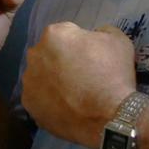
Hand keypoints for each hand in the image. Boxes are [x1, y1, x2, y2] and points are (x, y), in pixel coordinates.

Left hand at [21, 23, 136, 148]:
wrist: (108, 117)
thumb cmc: (113, 74)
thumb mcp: (119, 41)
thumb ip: (102, 32)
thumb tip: (93, 38)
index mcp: (54, 34)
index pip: (67, 34)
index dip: (81, 46)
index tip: (92, 58)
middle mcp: (35, 54)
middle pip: (49, 54)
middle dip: (62, 61)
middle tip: (82, 76)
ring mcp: (29, 81)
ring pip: (41, 76)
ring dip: (53, 81)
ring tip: (73, 95)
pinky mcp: (28, 104)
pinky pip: (39, 98)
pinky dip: (49, 101)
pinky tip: (66, 107)